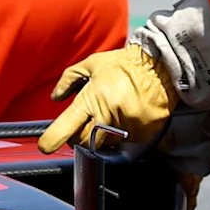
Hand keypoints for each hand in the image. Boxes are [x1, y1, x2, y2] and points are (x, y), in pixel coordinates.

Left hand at [36, 43, 172, 154]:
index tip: (47, 145)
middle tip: (85, 122)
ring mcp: (127, 128)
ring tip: (112, 109)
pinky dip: (123, 132)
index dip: (53, 139)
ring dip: (103, 133)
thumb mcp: (92, 63)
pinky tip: (128, 113)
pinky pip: (126, 140)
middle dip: (79, 136)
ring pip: (105, 142)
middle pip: (84, 142)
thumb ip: (69, 79)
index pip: (67, 127)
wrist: (162, 65)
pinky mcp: (143, 134)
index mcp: (92, 99)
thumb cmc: (126, 63)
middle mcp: (109, 117)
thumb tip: (56, 96)